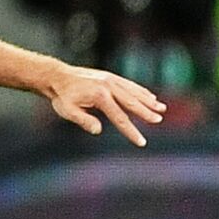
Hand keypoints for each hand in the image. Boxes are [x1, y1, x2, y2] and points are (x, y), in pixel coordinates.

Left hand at [45, 65, 166, 146]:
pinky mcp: (109, 77)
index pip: (120, 118)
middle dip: (146, 112)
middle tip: (159, 120)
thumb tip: (99, 131)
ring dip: (148, 100)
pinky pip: (129, 85)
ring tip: (161, 108)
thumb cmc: (61, 96)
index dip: (131, 131)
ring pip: (133, 91)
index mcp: (100, 96)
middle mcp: (109, 86)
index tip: (142, 142)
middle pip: (132, 102)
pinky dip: (140, 91)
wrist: (56, 76)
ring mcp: (110, 80)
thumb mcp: (68, 111)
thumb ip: (83, 120)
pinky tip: (149, 96)